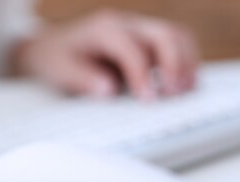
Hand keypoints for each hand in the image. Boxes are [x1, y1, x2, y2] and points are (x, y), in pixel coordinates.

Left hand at [11, 9, 199, 99]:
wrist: (53, 46)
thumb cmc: (57, 59)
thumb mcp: (59, 70)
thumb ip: (82, 79)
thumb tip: (109, 89)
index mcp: (104, 29)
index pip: (132, 49)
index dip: (143, 75)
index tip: (149, 100)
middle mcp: (127, 24)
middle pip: (164, 34)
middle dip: (174, 64)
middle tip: (174, 94)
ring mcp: (140, 29)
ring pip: (177, 36)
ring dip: (187, 62)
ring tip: (185, 91)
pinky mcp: (148, 40)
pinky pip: (177, 44)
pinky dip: (186, 62)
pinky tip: (184, 85)